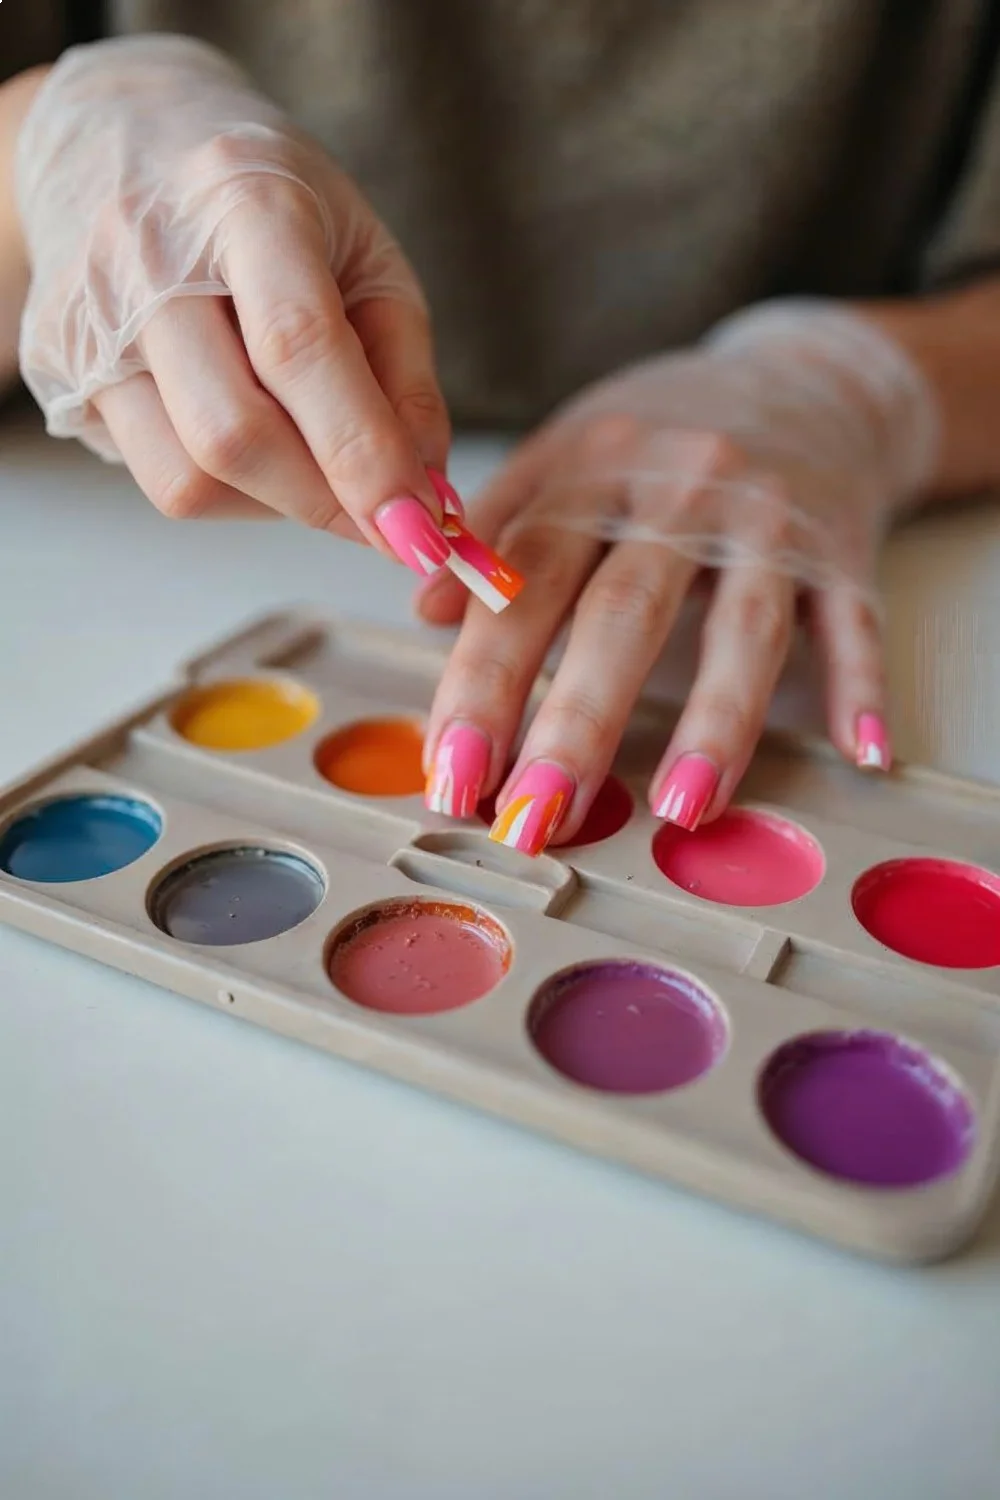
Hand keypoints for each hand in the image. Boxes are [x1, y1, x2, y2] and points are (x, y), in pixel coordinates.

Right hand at [16, 36, 452, 573]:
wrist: (117, 139)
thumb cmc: (266, 202)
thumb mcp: (365, 254)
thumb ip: (403, 373)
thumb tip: (424, 491)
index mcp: (243, 201)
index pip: (298, 347)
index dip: (363, 454)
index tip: (419, 526)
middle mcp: (144, 258)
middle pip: (234, 435)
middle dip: (326, 502)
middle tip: (387, 519)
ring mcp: (88, 321)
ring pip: (190, 479)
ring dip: (277, 503)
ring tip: (313, 457)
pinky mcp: (57, 373)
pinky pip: (161, 477)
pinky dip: (230, 490)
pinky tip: (256, 440)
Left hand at [420, 302, 939, 852]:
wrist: (800, 380)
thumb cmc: (661, 438)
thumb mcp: (566, 454)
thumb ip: (496, 528)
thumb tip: (421, 613)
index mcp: (591, 471)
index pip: (523, 585)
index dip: (482, 683)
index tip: (452, 775)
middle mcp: (679, 490)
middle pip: (622, 613)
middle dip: (575, 724)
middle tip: (535, 819)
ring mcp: (767, 521)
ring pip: (742, 627)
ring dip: (713, 723)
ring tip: (677, 809)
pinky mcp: (843, 545)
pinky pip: (852, 621)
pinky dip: (858, 684)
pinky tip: (857, 752)